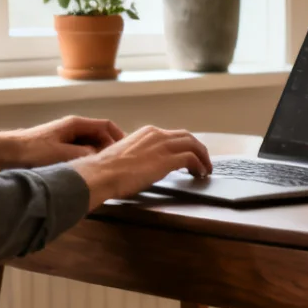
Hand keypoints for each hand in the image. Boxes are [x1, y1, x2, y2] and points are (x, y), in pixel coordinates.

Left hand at [0, 116, 125, 171]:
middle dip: (111, 151)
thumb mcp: (61, 154)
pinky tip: (87, 175)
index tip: (128, 153)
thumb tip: (102, 159)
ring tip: (105, 173)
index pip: (107, 126)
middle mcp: (73, 130)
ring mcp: (66, 140)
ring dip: (98, 159)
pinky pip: (80, 156)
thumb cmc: (30, 150)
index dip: (120, 138)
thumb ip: (84, 155)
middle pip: (100, 137)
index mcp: (76, 124)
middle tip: (119, 167)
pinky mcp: (59, 151)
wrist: (2, 153)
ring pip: (90, 148)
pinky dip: (87, 163)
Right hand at [70, 126, 212, 209]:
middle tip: (203, 161)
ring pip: (194, 145)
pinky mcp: (167, 160)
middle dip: (198, 149)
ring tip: (206, 170)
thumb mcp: (126, 155)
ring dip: (203, 158)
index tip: (189, 155)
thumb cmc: (107, 169)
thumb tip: (143, 165)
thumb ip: (138, 155)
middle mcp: (157, 135)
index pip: (173, 135)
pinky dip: (199, 166)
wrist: (102, 173)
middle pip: (187, 137)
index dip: (184, 145)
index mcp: (147, 132)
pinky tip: (200, 174)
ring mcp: (163, 146)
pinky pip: (192, 159)